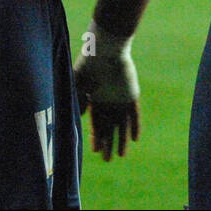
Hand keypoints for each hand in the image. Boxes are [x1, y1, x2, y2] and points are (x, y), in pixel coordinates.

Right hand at [74, 30, 140, 161]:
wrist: (105, 50)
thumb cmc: (88, 65)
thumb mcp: (77, 85)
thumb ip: (76, 101)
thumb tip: (76, 119)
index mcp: (96, 99)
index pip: (96, 123)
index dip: (96, 137)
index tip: (96, 151)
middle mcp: (109, 101)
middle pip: (109, 127)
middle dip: (108, 143)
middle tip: (108, 160)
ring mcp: (121, 98)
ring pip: (122, 124)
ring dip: (122, 139)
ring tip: (121, 155)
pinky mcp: (132, 95)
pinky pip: (134, 114)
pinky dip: (134, 126)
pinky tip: (134, 139)